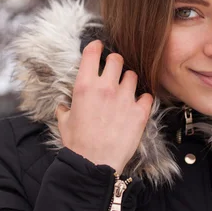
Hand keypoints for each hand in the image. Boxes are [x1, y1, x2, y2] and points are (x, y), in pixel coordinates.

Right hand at [56, 40, 153, 174]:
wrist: (94, 164)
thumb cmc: (77, 144)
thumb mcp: (64, 122)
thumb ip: (64, 109)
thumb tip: (63, 106)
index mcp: (85, 86)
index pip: (92, 53)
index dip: (96, 46)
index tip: (98, 47)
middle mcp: (106, 87)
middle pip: (116, 59)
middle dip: (115, 62)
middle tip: (114, 70)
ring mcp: (125, 98)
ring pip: (133, 75)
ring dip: (129, 81)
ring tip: (126, 90)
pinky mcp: (139, 112)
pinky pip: (147, 96)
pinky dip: (143, 99)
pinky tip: (138, 105)